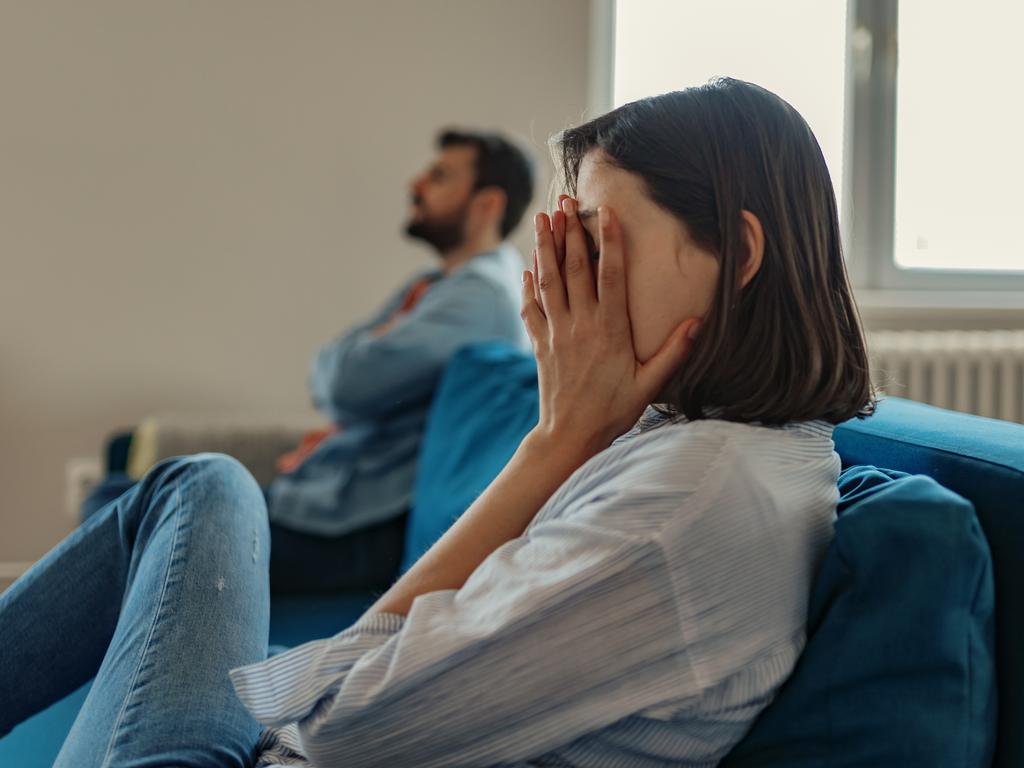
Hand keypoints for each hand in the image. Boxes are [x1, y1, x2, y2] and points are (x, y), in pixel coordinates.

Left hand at [520, 198, 701, 456]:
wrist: (570, 436)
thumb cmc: (614, 411)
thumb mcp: (650, 384)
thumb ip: (674, 351)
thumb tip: (698, 321)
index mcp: (610, 330)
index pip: (610, 275)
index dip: (609, 241)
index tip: (606, 212)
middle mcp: (581, 325)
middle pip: (574, 268)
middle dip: (569, 231)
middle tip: (565, 201)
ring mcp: (557, 332)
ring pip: (549, 281)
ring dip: (545, 247)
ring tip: (542, 218)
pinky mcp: (540, 344)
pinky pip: (531, 307)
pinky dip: (529, 284)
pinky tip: (529, 266)